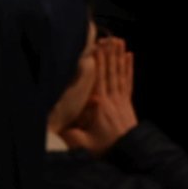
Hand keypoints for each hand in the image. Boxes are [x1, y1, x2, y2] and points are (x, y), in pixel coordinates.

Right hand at [60, 38, 137, 156]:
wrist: (130, 151)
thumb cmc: (106, 147)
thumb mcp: (84, 143)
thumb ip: (71, 133)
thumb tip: (57, 124)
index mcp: (100, 105)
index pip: (98, 80)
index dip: (97, 64)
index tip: (95, 48)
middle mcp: (112, 98)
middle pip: (110, 72)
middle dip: (108, 54)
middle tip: (108, 37)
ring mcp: (122, 99)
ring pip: (120, 73)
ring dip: (119, 56)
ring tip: (119, 40)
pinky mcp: (127, 102)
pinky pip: (128, 81)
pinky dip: (129, 68)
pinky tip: (130, 56)